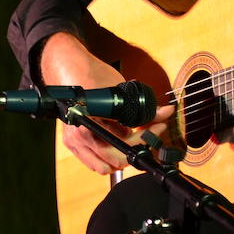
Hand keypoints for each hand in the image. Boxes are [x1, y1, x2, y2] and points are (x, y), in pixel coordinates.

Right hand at [39, 32, 173, 174]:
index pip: (124, 146)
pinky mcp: (72, 143)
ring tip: (134, 137)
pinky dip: (109, 156)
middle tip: (150, 132)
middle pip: (116, 160)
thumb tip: (165, 113)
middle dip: (138, 147)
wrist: (68, 67)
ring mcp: (73, 142)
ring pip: (105, 166)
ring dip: (123, 155)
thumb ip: (143, 108)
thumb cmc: (91, 74)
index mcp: (89, 123)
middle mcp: (79, 136)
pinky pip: (95, 161)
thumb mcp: (120, 91)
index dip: (146, 138)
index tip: (158, 127)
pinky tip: (119, 138)